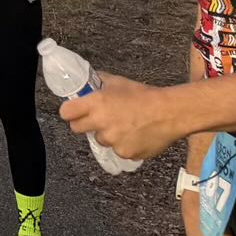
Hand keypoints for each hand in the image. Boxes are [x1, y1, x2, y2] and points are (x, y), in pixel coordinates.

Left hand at [57, 73, 183, 161]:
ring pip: (100, 140)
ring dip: (107, 135)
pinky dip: (123, 145)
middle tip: (97, 119)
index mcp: (96, 103)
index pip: (66, 112)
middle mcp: (101, 124)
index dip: (69, 111)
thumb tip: (89, 81)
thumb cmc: (144, 95)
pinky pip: (117, 150)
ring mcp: (113, 141)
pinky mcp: (125, 154)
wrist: (169, 113)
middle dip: (84, 124)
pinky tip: (134, 135)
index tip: (73, 111)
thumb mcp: (118, 82)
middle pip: (77, 129)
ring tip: (123, 125)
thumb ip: (100, 82)